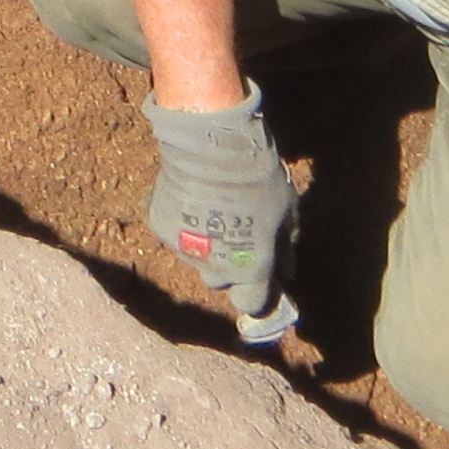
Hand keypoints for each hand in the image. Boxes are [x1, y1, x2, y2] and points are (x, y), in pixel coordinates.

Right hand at [142, 92, 293, 327]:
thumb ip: (286, 248)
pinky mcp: (160, 228)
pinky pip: (173, 233)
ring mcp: (184, 250)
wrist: (211, 143)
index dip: (258, 293)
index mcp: (251, 269)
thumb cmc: (257, 177)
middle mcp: (216, 269)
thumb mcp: (286, 212)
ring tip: (212, 208)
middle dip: (230, 265)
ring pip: (197, 258)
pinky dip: (181, 222)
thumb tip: (288, 272)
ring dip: (205, 244)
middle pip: (222, 281)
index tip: (262, 278)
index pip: (253, 304)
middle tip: (238, 233)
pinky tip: (190, 197)